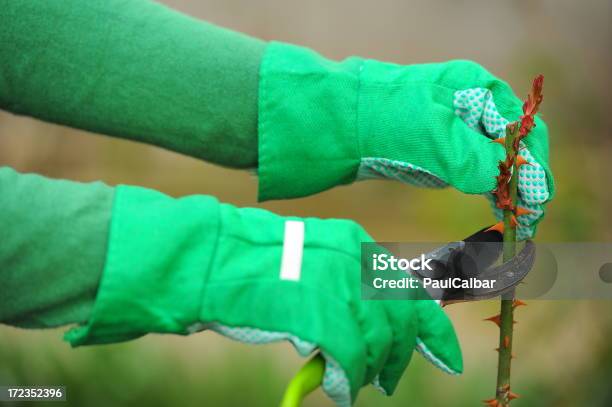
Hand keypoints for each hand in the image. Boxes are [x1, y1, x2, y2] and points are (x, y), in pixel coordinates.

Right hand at [65, 185, 460, 405]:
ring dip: (369, 371)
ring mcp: (340, 287)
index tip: (447, 357)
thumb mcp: (314, 260)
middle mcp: (355, 261)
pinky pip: (349, 361)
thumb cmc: (257, 263)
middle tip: (387, 380)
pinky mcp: (322, 315)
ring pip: (378, 344)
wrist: (215, 259)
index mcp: (356, 244)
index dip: (433, 330)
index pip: (412, 290)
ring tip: (353, 384)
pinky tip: (338, 389)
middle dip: (398, 357)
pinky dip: (347, 381)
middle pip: (400, 322)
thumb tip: (374, 322)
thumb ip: (347, 283)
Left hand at [257, 43, 553, 238]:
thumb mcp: (438, 138)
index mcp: (479, 90)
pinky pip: (473, 172)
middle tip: (528, 225)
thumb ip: (480, 161)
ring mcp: (453, 128)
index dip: (534, 170)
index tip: (536, 207)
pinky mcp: (436, 150)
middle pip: (513, 148)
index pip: (525, 132)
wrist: (334, 125)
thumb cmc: (385, 121)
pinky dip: (486, 191)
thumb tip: (507, 184)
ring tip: (516, 225)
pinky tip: (493, 211)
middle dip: (523, 185)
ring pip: (494, 163)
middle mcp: (471, 106)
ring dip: (507, 192)